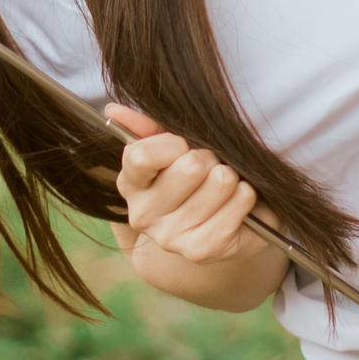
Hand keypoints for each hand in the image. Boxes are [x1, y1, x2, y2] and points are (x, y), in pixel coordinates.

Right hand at [108, 102, 268, 271]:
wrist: (216, 229)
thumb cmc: (192, 179)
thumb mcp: (170, 149)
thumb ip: (145, 127)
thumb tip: (113, 109)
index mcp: (130, 184)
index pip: (142, 155)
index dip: (173, 144)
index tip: (183, 148)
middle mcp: (142, 215)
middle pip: (191, 166)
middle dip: (210, 158)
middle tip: (208, 169)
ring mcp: (171, 237)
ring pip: (221, 181)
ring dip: (230, 177)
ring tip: (222, 188)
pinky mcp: (202, 250)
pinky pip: (240, 201)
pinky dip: (245, 195)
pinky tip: (234, 203)